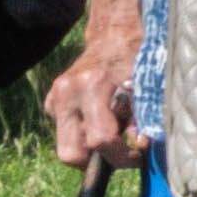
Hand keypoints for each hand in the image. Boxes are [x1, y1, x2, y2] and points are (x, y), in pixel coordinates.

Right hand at [49, 14, 146, 163]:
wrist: (112, 35)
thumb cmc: (135, 57)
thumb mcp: (145, 86)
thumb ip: (142, 118)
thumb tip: (138, 146)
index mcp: (91, 86)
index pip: (100, 140)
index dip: (121, 156)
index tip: (136, 155)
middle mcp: (66, 93)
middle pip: (70, 154)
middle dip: (95, 161)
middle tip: (118, 152)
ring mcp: (54, 97)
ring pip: (65, 147)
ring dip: (88, 149)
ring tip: (110, 132)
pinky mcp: (50, 101)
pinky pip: (64, 132)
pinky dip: (82, 133)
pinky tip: (98, 118)